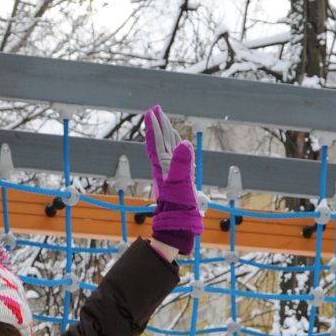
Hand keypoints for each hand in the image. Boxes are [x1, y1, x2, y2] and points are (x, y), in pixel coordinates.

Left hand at [143, 105, 203, 256]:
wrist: (178, 225)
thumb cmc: (178, 206)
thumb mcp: (181, 184)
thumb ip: (183, 163)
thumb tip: (184, 143)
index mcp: (163, 166)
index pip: (157, 141)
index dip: (154, 126)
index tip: (151, 111)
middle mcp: (165, 168)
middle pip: (160, 142)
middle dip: (158, 125)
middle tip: (155, 110)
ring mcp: (171, 173)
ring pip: (167, 148)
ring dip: (165, 134)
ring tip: (164, 121)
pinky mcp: (177, 179)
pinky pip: (175, 158)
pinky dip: (175, 148)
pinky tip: (177, 146)